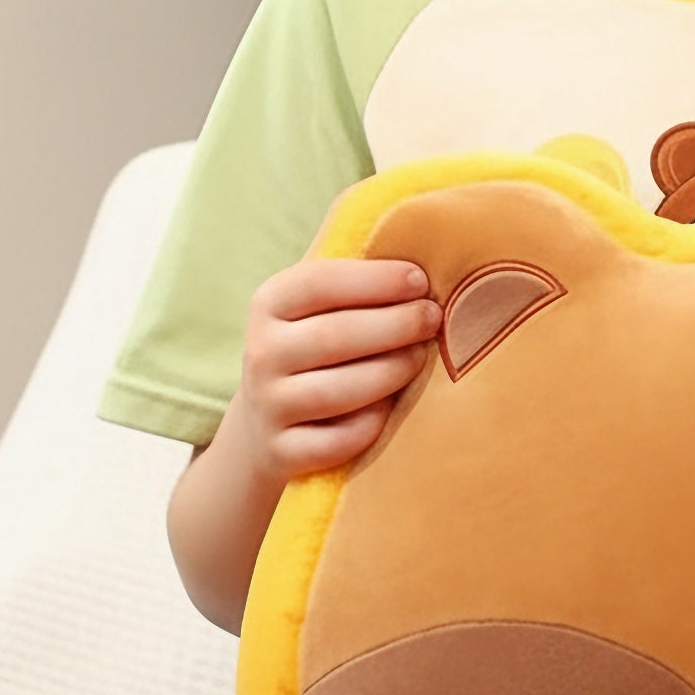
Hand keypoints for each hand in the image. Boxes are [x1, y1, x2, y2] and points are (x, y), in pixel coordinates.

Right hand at [233, 256, 442, 481]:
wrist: (268, 422)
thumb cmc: (320, 346)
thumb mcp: (323, 306)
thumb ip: (361, 278)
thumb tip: (426, 243)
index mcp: (270, 305)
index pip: (319, 283)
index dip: (376, 281)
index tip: (421, 281)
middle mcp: (260, 353)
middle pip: (335, 336)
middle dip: (397, 325)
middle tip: (434, 318)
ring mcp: (268, 405)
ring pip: (339, 390)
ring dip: (392, 372)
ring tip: (421, 357)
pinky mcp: (282, 451)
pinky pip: (338, 440)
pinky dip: (370, 426)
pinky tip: (390, 409)